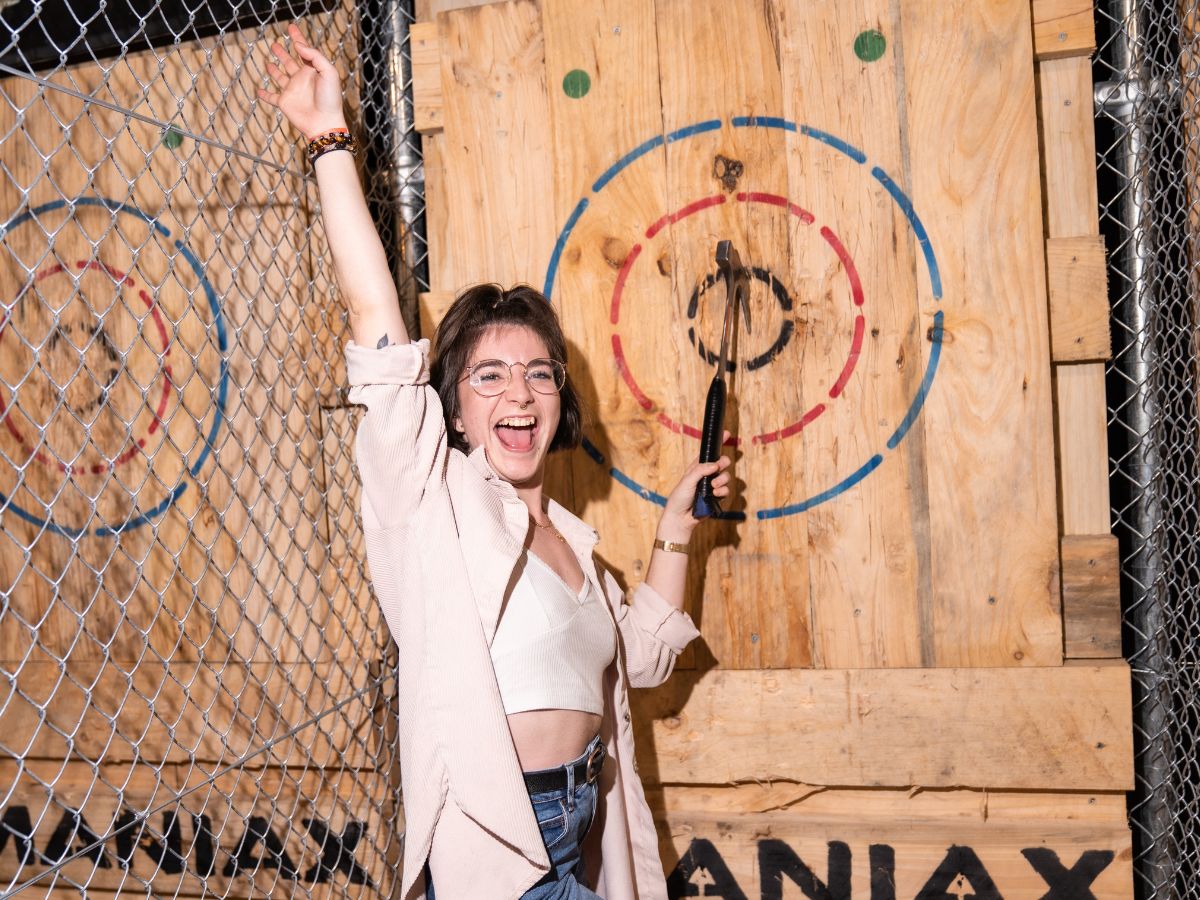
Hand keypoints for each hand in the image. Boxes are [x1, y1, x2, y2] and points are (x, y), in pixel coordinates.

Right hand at [257, 24, 347, 138]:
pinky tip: (258, 90)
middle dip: (283, 53)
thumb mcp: (328, 72)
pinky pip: (272, 97)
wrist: (324, 122)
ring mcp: (292, 90)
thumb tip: (298, 45)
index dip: (298, 38)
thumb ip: (315, 56)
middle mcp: (301, 79)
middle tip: (274, 43)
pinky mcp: (284, 102)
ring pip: (280, 76)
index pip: (304, 50)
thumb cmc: (330, 99)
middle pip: (290, 61)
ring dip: (274, 70)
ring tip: (268, 61)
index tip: (291, 27)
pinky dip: (264, 94)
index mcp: (313, 70)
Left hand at [657, 434, 733, 542]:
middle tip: (719, 466)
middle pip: (722, 463)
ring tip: (713, 486)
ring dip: (722, 480)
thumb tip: (714, 464)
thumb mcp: (687, 481)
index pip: (708, 452)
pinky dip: (722, 491)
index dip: (718, 442)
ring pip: (726, 477)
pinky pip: (726, 490)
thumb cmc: (679, 498)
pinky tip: (715, 494)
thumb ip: (700, 471)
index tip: (727, 434)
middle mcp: (706, 475)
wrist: (680, 518)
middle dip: (724, 462)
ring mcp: (712, 486)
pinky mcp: (717, 497)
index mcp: (697, 467)